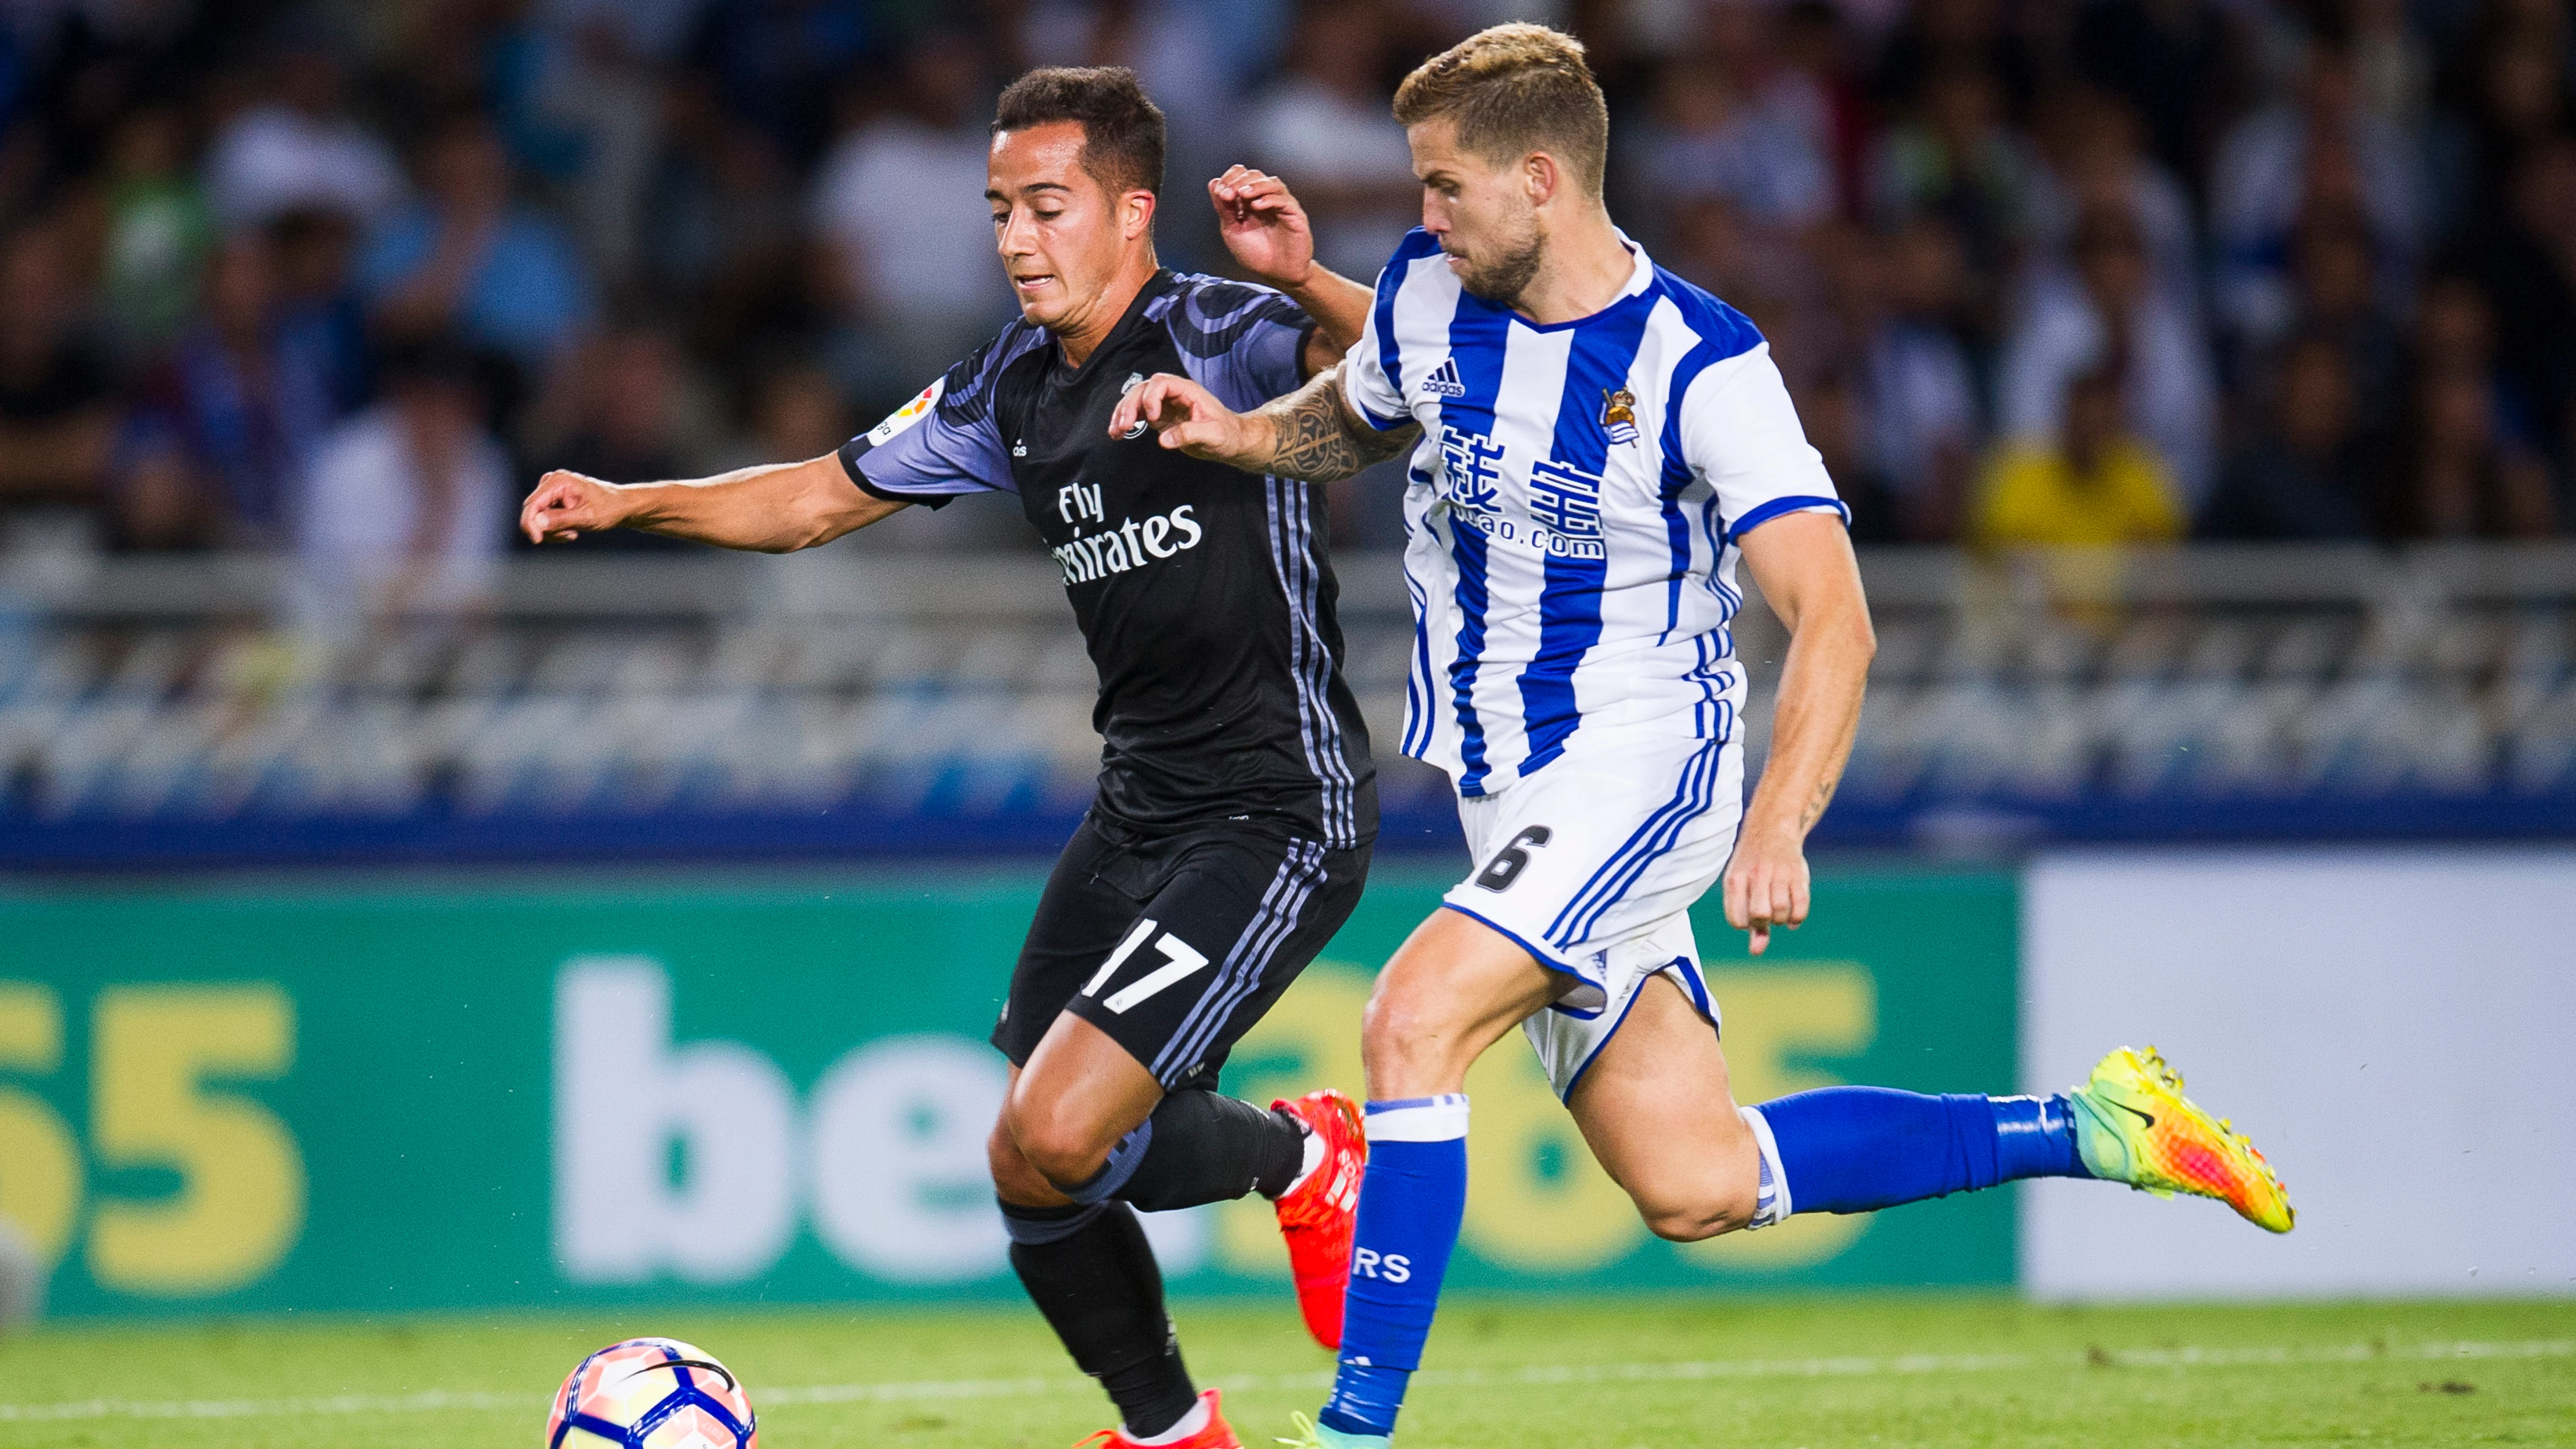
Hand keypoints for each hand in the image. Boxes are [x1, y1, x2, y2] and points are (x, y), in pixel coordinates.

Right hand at [520, 469, 629, 543]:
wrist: (619, 505)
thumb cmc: (608, 508)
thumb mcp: (587, 517)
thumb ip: (562, 520)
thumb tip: (537, 523)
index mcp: (558, 481)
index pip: (532, 504)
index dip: (529, 523)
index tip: (537, 540)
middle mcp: (550, 483)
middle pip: (533, 513)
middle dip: (548, 529)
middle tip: (571, 535)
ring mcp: (550, 492)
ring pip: (538, 520)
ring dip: (555, 531)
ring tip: (575, 531)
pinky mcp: (551, 501)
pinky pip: (543, 521)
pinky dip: (556, 530)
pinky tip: (572, 529)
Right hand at [1107, 373, 1264, 464]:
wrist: (1232, 441)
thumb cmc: (1228, 435)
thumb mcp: (1214, 435)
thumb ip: (1190, 434)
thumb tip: (1163, 440)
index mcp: (1188, 391)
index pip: (1161, 383)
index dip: (1151, 396)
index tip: (1151, 417)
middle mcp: (1174, 394)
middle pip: (1144, 389)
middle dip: (1130, 405)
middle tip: (1123, 426)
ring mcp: (1165, 405)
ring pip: (1137, 400)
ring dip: (1123, 413)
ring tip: (1115, 431)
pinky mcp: (1161, 418)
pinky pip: (1138, 414)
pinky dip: (1126, 422)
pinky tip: (1117, 433)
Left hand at [1209, 165, 1315, 289]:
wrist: (1277, 275)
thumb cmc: (1256, 255)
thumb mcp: (1232, 231)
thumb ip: (1223, 209)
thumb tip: (1213, 183)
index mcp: (1250, 201)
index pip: (1241, 176)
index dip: (1230, 179)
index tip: (1220, 192)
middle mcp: (1266, 199)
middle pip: (1255, 175)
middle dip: (1239, 181)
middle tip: (1228, 193)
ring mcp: (1282, 205)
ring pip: (1272, 182)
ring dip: (1255, 185)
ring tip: (1242, 194)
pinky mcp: (1295, 215)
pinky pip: (1284, 200)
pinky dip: (1269, 199)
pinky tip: (1257, 206)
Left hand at [1721, 823, 1810, 955]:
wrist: (1771, 830)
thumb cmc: (1751, 866)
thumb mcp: (1739, 887)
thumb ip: (1747, 920)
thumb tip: (1756, 952)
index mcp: (1735, 879)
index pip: (1736, 920)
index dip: (1744, 924)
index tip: (1749, 915)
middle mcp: (1756, 875)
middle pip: (1759, 915)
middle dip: (1762, 922)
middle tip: (1765, 914)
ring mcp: (1779, 874)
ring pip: (1780, 912)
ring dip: (1780, 920)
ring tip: (1778, 911)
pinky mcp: (1799, 874)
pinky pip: (1801, 907)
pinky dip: (1797, 917)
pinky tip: (1792, 914)